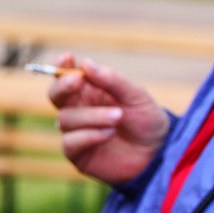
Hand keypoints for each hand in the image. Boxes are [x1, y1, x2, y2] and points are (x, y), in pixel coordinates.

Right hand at [48, 54, 169, 183]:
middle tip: (78, 82)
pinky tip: (109, 134)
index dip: (62, 67)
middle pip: (55, 95)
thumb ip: (112, 80)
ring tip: (117, 117)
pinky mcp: (77, 154)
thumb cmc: (146, 121)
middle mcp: (78, 110)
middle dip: (63, 87)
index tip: (67, 57)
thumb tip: (86, 63)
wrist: (158, 154)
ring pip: (66, 119)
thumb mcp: (136, 96)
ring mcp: (76, 132)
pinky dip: (89, 135)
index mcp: (88, 92)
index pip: (66, 77)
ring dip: (92, 116)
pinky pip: (70, 142)